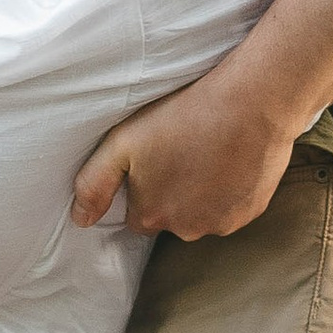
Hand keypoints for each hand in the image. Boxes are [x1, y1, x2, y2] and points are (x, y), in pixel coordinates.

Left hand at [69, 73, 299, 243]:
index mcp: (151, 216)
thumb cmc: (183, 115)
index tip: (156, 158)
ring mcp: (222, 223)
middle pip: (171, 217)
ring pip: (203, 214)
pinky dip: (230, 190)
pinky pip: (232, 207)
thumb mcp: (122, 142)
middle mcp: (186, 230)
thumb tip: (80, 220)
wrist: (252, 101)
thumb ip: (94, 184)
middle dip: (173, 193)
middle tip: (183, 150)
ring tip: (209, 152)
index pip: (138, 215)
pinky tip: (231, 159)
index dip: (144, 186)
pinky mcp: (251, 212)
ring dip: (202, 193)